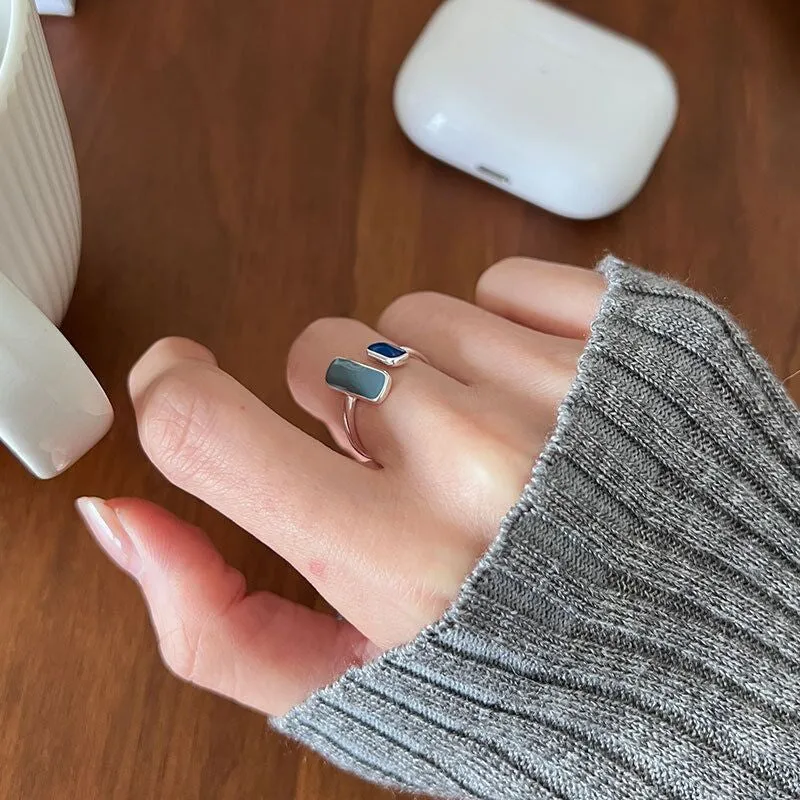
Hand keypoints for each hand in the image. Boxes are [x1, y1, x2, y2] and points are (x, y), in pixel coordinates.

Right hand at [77, 258, 604, 714]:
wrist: (728, 654)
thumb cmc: (541, 682)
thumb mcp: (363, 694)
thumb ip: (218, 621)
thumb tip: (122, 518)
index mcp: (397, 560)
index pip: (209, 429)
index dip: (171, 390)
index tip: (182, 381)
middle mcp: (479, 461)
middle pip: (319, 349)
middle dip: (343, 407)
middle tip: (407, 476)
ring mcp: (561, 386)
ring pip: (409, 315)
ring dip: (427, 377)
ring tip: (489, 455)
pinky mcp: (630, 334)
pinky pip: (501, 282)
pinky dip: (502, 334)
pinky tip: (542, 410)